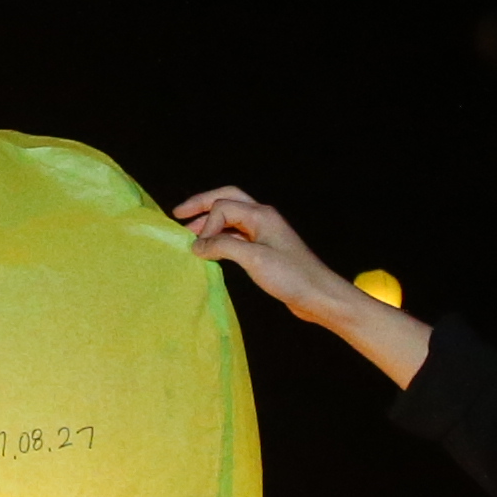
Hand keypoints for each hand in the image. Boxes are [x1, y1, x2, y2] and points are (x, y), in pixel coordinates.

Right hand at [173, 187, 429, 386]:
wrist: (318, 296)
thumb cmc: (290, 276)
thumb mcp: (253, 259)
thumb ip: (222, 246)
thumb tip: (196, 244)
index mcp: (261, 215)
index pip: (223, 207)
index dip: (207, 224)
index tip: (199, 248)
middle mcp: (262, 218)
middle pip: (227, 200)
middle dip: (202, 205)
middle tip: (178, 214)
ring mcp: (265, 233)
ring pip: (231, 218)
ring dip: (210, 223)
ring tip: (189, 234)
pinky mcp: (266, 249)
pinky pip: (237, 235)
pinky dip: (220, 238)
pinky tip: (211, 250)